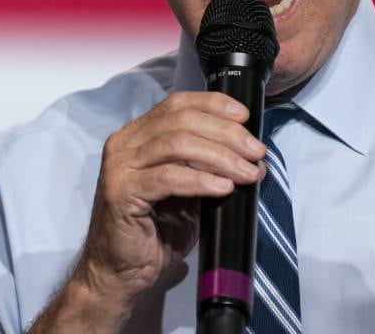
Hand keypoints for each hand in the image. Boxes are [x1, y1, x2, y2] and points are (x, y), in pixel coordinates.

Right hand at [72, 91, 267, 314]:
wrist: (122, 272)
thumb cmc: (156, 232)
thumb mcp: (188, 191)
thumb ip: (209, 167)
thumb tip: (251, 156)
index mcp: (138, 134)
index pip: (177, 103)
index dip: (214, 105)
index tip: (245, 117)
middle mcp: (125, 143)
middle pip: (181, 120)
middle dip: (226, 133)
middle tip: (255, 151)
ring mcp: (119, 166)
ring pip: (177, 145)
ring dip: (220, 156)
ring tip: (246, 172)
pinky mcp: (121, 192)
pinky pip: (168, 177)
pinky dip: (201, 180)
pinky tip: (223, 188)